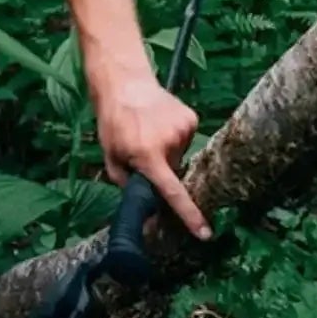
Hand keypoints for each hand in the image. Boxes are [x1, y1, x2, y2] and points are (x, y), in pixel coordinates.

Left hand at [94, 73, 209, 239]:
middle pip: (173, 171)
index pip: (173, 193)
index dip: (189, 215)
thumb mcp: (111, 156)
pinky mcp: (192, 118)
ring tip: (149, 131)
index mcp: (148, 156)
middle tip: (142, 149)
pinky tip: (160, 123)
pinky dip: (174, 137)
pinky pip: (185, 139)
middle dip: (161, 169)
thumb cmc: (113, 122)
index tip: (205, 233)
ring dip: (167, 151)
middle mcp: (170, 143)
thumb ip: (127, 183)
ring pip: (180, 155)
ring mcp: (184, 129)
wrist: (125, 83)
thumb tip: (144, 206)